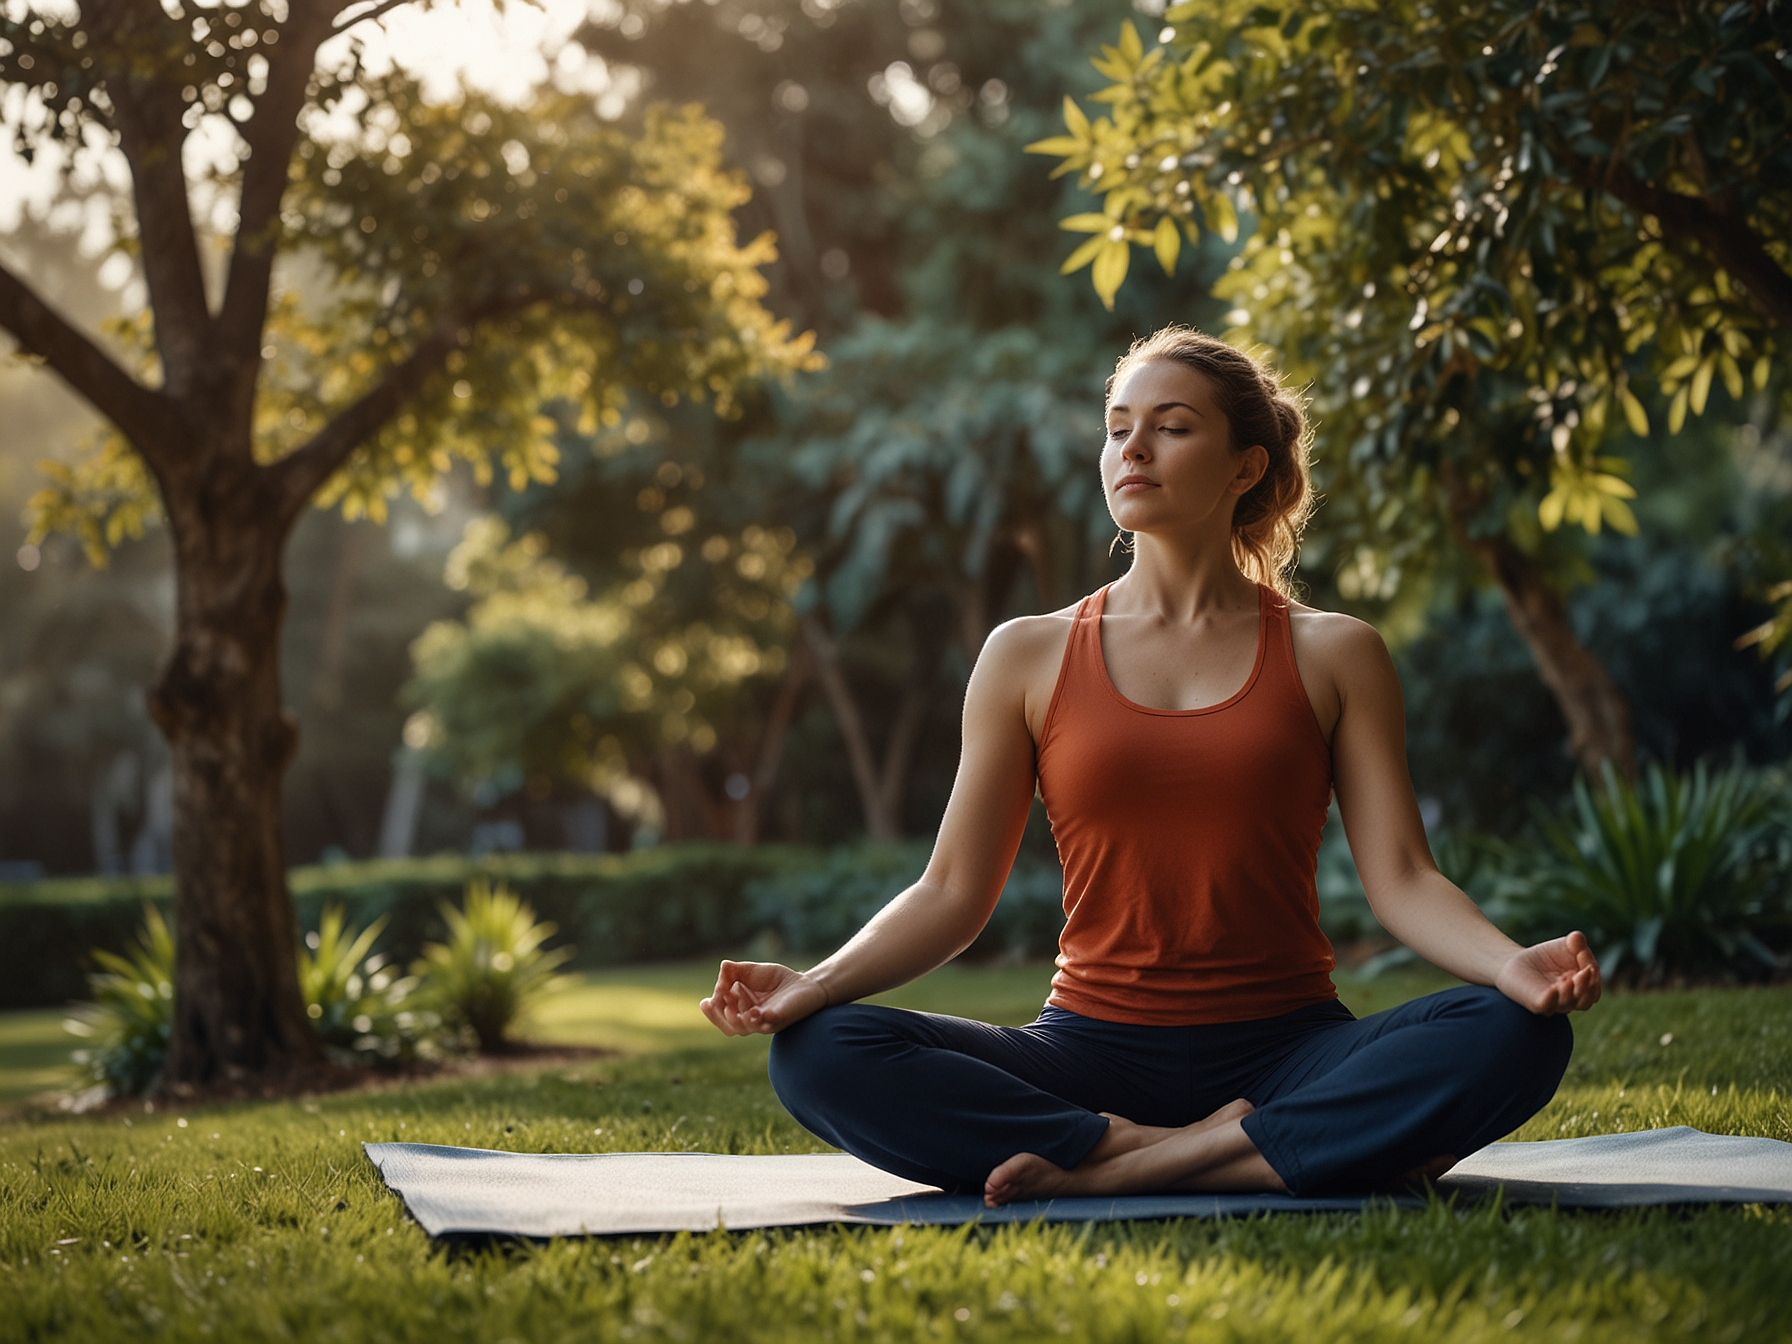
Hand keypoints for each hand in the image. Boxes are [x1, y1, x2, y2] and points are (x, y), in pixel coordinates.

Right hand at [698, 960, 828, 1035]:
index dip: (712, 1011)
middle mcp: (751, 1020)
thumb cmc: (776, 980)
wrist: (805, 982)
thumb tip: (722, 967)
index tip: (707, 1000)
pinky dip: (758, 1019)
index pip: (721, 1016)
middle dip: (719, 1015)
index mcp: (741, 1010)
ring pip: (746, 1028)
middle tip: (717, 1000)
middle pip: (730, 1027)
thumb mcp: (751, 971)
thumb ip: (735, 970)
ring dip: (736, 1017)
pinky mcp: (781, 1018)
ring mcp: (766, 1021)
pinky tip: (754, 1011)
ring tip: (732, 1004)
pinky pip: (768, 1023)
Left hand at [1495, 930, 1602, 1015]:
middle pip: (1585, 1001)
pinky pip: (1546, 1005)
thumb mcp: (1566, 944)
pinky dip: (1552, 998)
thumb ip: (1576, 941)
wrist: (1516, 961)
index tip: (1582, 953)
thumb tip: (1577, 938)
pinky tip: (1554, 988)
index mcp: (1582, 989)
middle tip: (1585, 972)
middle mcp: (1570, 1000)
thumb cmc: (1547, 956)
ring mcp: (1553, 1003)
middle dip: (1587, 987)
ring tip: (1567, 978)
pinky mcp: (1536, 1003)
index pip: (1593, 986)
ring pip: (1567, 1004)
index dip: (1593, 973)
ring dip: (1571, 992)